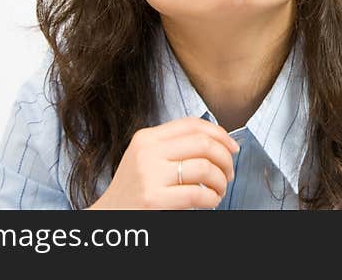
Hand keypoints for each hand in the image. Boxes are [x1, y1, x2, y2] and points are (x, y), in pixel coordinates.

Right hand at [87, 116, 239, 209]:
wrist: (108, 218)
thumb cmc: (134, 191)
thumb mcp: (146, 159)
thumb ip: (173, 147)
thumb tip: (218, 142)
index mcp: (147, 138)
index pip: (192, 124)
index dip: (220, 134)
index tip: (233, 148)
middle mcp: (148, 151)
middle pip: (203, 143)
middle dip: (225, 159)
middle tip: (229, 174)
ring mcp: (150, 175)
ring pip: (204, 168)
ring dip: (220, 181)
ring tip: (219, 191)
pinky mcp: (154, 199)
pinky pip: (198, 194)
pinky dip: (212, 199)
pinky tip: (210, 202)